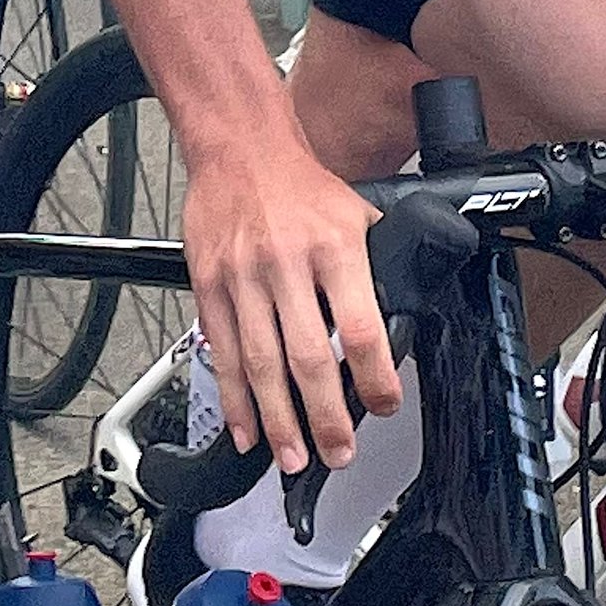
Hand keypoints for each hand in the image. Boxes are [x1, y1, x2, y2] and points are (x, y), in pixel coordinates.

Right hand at [177, 130, 400, 468]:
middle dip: (323, 417)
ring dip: (277, 420)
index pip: (360, 327)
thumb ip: (375, 268)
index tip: (383, 406)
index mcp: (334, 247)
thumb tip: (397, 323)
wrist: (239, 148)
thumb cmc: (301, 185)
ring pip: (261, 364)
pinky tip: (245, 427)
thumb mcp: (358, 215)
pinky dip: (233, 397)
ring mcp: (243, 277)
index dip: (375, 377)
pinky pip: (222, 351)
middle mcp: (286, 264)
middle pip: (308, 358)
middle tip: (336, 453)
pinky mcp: (208, 284)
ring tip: (292, 457)